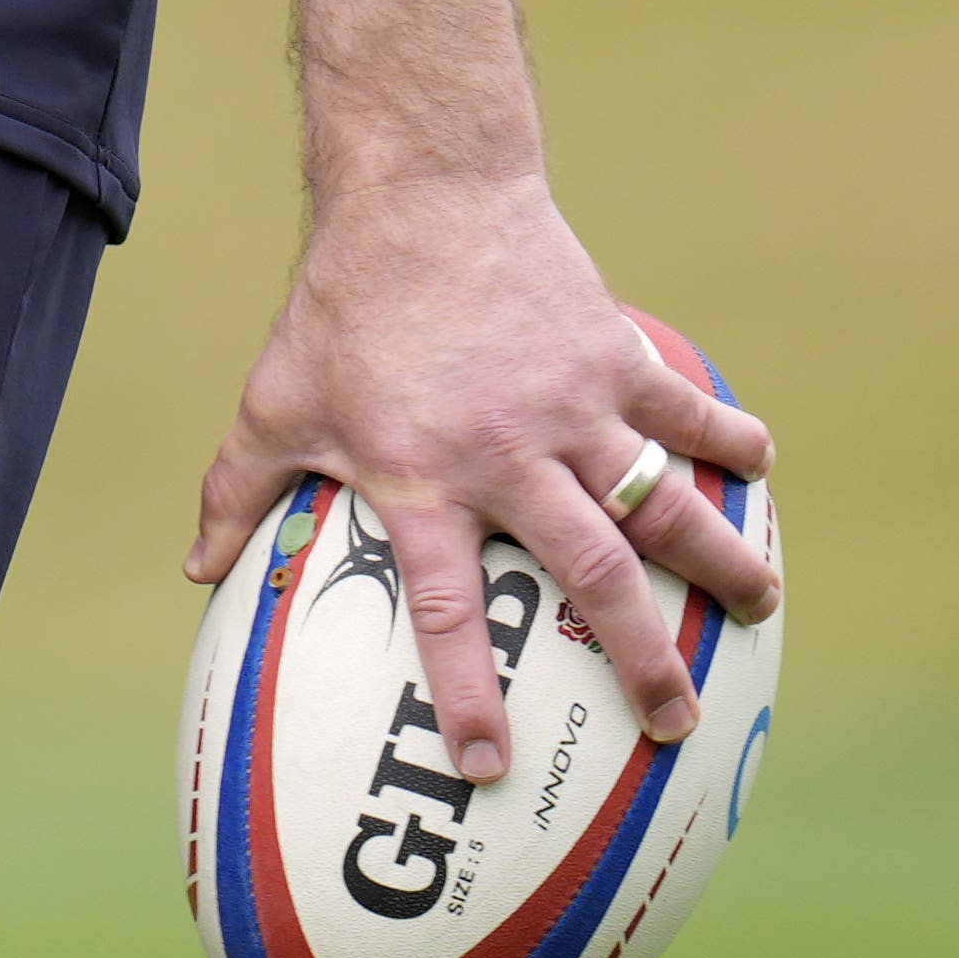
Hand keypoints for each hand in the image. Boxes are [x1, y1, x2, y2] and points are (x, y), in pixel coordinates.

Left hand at [184, 169, 779, 783]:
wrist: (420, 190)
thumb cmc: (342, 306)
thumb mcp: (275, 401)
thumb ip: (238, 492)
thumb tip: (196, 571)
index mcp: (421, 478)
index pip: (448, 608)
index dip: (467, 691)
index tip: (489, 767)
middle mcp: (506, 454)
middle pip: (592, 574)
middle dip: (640, 656)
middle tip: (673, 721)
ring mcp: (572, 404)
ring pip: (663, 500)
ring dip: (718, 560)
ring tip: (760, 610)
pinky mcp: (612, 354)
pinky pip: (685, 408)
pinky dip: (728, 437)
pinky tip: (762, 470)